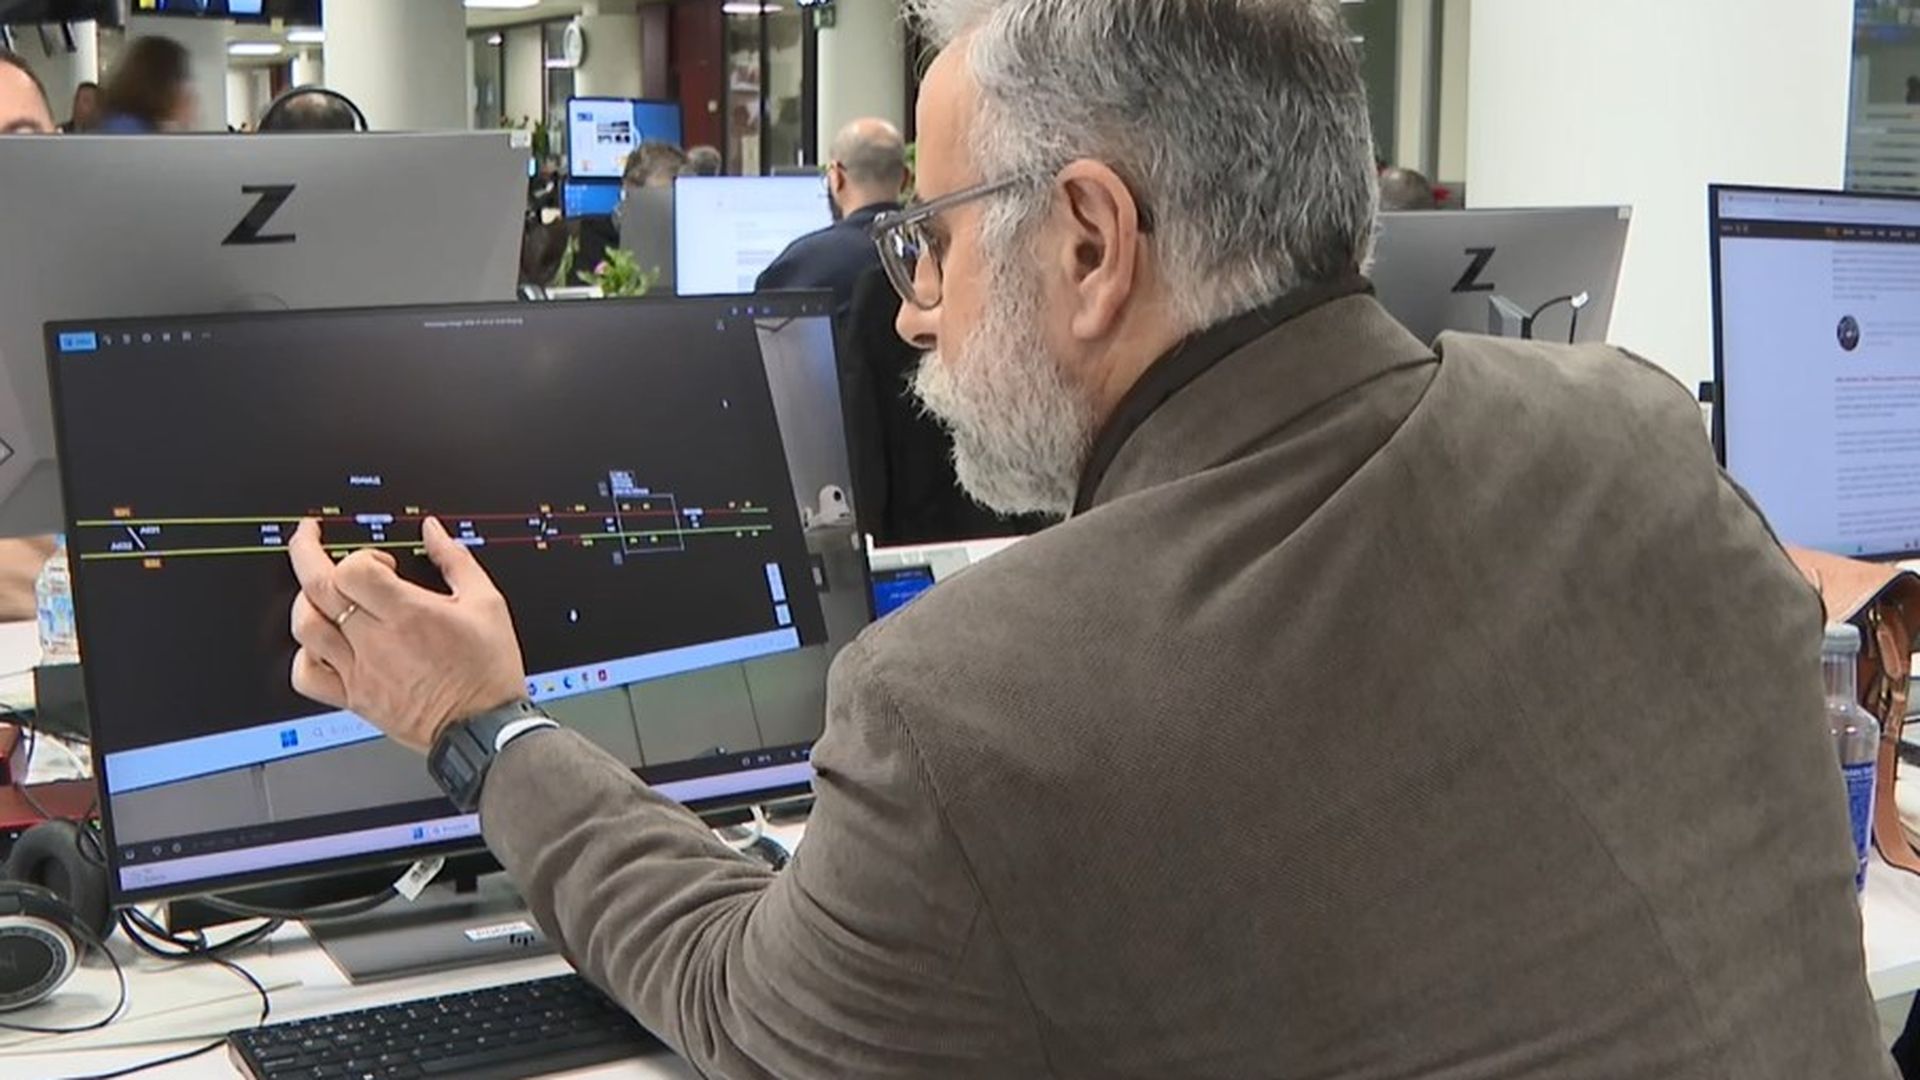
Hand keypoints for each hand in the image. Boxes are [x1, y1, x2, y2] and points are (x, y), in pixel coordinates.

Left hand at [287, 517, 527, 752]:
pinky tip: (322, 645)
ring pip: (305, 627)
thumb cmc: (488, 670)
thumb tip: (432, 531)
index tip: (380, 563)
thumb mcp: (487, 603)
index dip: (361, 556)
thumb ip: (455, 560)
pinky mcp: (355, 698)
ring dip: (305, 601)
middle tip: (310, 538)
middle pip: (317, 588)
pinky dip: (304, 654)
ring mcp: (360, 672)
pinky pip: (307, 675)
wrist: (484, 728)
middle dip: (306, 552)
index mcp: (409, 614)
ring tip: (319, 594)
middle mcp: (377, 641)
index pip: (352, 569)